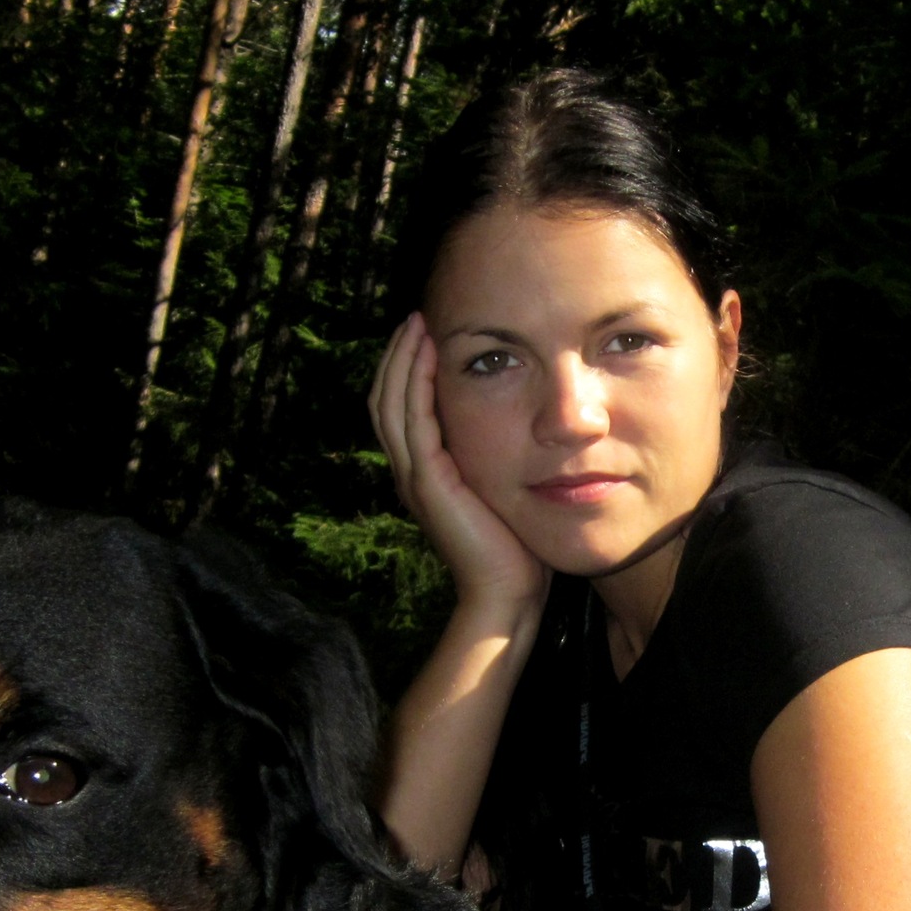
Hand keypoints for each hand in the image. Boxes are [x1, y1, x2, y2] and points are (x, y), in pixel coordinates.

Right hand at [370, 312, 547, 615]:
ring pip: (391, 404)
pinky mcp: (427, 482)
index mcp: (424, 473)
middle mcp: (411, 472)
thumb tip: (524, 425)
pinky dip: (415, 382)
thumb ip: (499, 458)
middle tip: (414, 316)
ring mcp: (414, 477)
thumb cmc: (516, 548)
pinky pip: (413, 420)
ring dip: (402, 359)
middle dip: (397, 355)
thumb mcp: (504, 489)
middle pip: (385, 399)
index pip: (401, 409)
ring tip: (416, 323)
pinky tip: (428, 353)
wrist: (507, 594)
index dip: (406, 370)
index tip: (425, 333)